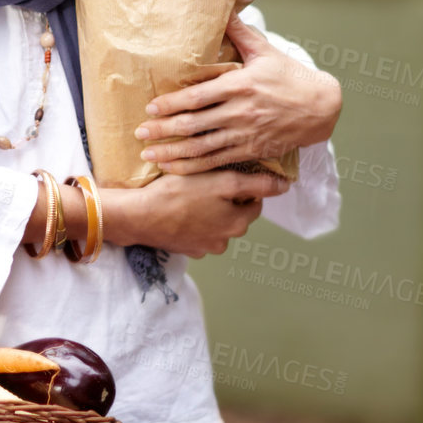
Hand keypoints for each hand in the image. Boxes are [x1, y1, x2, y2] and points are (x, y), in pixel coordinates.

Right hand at [101, 168, 291, 258]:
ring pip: (215, 223)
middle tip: (205, 181)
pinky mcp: (184, 249)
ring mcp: (203, 247)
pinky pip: (196, 231)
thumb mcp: (221, 181)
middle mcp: (225, 240)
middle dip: (224, 199)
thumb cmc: (178, 194)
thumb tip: (284, 186)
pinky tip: (178, 208)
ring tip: (189, 194)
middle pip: (235, 213)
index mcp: (238, 223)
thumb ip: (255, 184)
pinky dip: (191, 220)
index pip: (254, 201)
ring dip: (207, 210)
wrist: (138, 216)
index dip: (242, 184)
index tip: (225, 173)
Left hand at [133, 13, 341, 173]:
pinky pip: (216, 162)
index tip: (150, 108)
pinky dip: (193, 167)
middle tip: (139, 133)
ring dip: (172, 153)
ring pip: (201, 147)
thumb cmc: (291, 77)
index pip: (197, 97)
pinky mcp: (251, 150)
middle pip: (193, 124)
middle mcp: (240, 112)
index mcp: (240, 85)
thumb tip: (223, 8)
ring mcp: (245, 134)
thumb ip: (240, 33)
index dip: (171, 103)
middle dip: (163, 130)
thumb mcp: (266, 51)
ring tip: (148, 155)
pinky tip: (174, 168)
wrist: (321, 107)